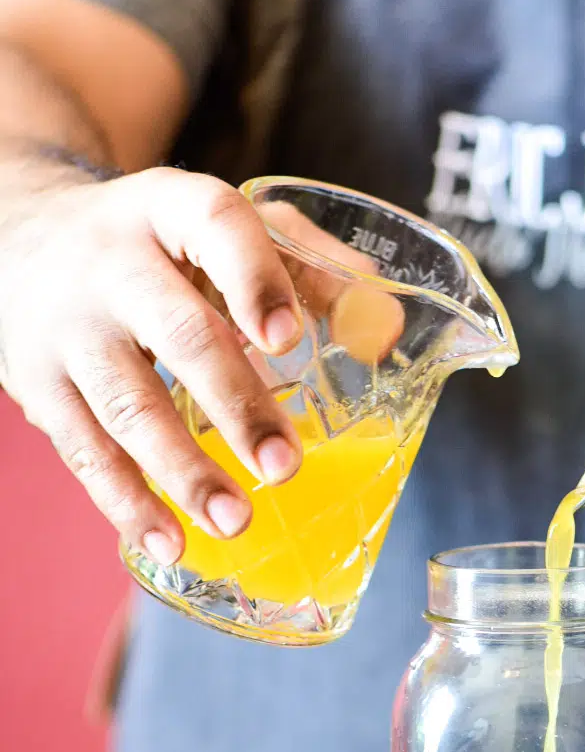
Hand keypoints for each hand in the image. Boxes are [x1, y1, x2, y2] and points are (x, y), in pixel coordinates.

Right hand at [0, 167, 306, 565]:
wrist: (19, 238)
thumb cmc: (156, 246)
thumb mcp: (219, 228)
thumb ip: (306, 265)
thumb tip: (382, 328)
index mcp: (170, 209)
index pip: (214, 225)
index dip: (254, 279)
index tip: (286, 338)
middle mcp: (113, 263)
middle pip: (178, 333)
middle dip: (236, 406)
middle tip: (285, 468)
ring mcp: (70, 327)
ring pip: (126, 404)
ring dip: (183, 470)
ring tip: (237, 521)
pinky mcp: (37, 384)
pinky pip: (84, 451)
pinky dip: (128, 503)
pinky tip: (170, 542)